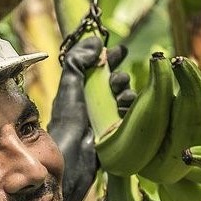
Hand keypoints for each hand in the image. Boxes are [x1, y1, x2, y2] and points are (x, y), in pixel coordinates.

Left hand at [51, 37, 132, 200]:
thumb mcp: (69, 85)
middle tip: (117, 81)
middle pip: (115, 83)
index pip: (98, 69)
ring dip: (127, 94)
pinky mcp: (117, 133)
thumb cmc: (68, 122)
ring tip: (121, 99)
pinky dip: (132, 111)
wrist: (73, 159)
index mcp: (79, 91)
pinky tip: (128, 112)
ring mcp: (105, 119)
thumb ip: (77, 61)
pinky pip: (131, 116)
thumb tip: (94, 41)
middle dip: (120, 77)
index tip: (121, 50)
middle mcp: (92, 104)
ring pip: (125, 98)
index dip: (109, 58)